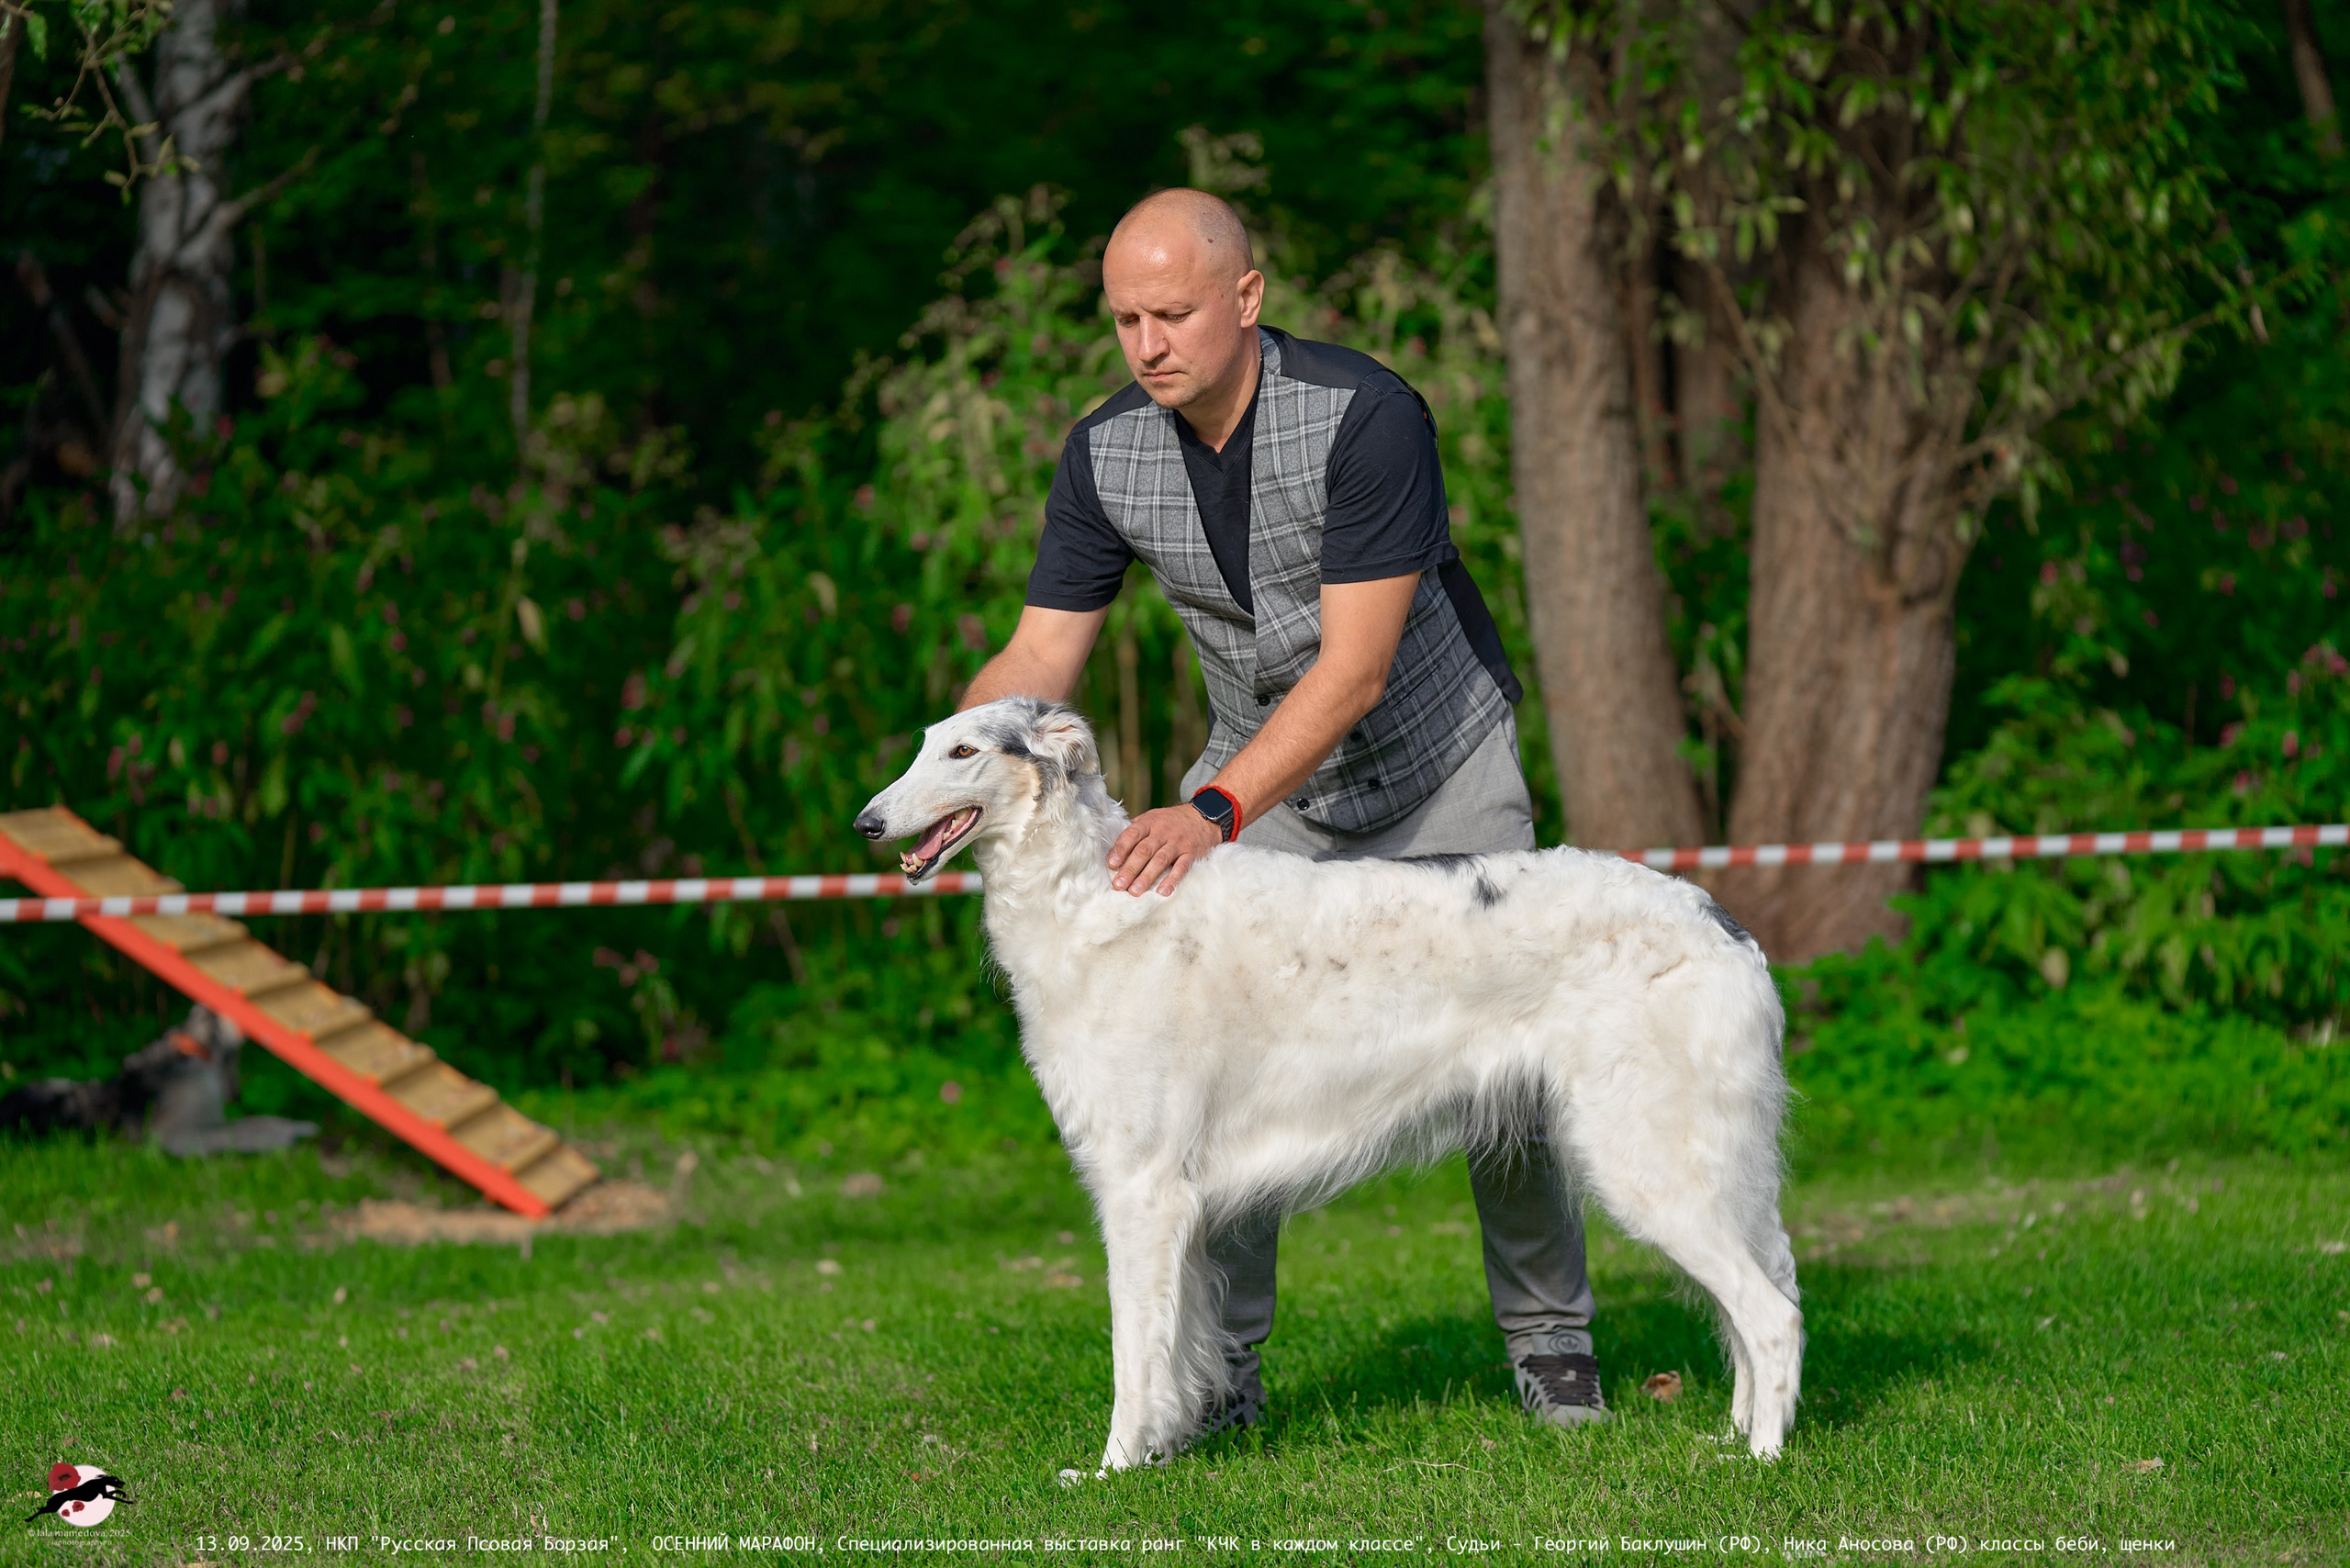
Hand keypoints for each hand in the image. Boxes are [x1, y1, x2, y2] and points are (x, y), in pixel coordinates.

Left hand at [1106, 803, 1223, 896]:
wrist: (1203, 816)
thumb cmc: (1171, 821)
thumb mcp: (1152, 817)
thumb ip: (1135, 830)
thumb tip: (1114, 847)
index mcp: (1149, 822)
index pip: (1132, 835)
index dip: (1120, 849)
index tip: (1111, 864)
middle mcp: (1162, 831)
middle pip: (1144, 851)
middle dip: (1130, 869)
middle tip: (1119, 885)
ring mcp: (1178, 842)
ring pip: (1160, 860)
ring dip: (1146, 877)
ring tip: (1135, 891)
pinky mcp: (1191, 853)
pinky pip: (1181, 867)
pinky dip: (1172, 880)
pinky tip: (1162, 891)